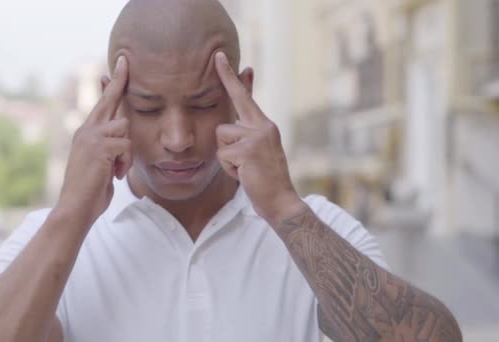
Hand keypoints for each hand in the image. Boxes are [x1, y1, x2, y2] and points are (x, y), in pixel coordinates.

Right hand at [56, 56, 131, 225]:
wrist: (75, 207)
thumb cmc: (91, 191)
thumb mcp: (101, 165)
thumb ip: (109, 149)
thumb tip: (121, 138)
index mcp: (86, 134)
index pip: (102, 104)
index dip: (110, 85)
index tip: (116, 67)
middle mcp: (87, 130)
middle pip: (108, 100)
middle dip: (119, 81)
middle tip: (125, 60)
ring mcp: (91, 137)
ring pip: (125, 129)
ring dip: (127, 153)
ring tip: (116, 170)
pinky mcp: (100, 146)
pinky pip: (126, 145)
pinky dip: (125, 163)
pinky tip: (115, 175)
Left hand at [215, 52, 301, 225]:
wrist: (280, 201)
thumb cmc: (265, 178)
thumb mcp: (258, 149)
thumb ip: (248, 132)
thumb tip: (237, 122)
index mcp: (264, 125)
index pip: (245, 97)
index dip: (231, 77)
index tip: (220, 57)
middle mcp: (263, 126)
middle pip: (230, 109)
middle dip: (225, 79)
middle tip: (217, 54)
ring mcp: (256, 137)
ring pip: (220, 136)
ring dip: (226, 157)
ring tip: (243, 168)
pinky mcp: (247, 151)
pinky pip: (222, 155)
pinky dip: (229, 169)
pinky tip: (244, 175)